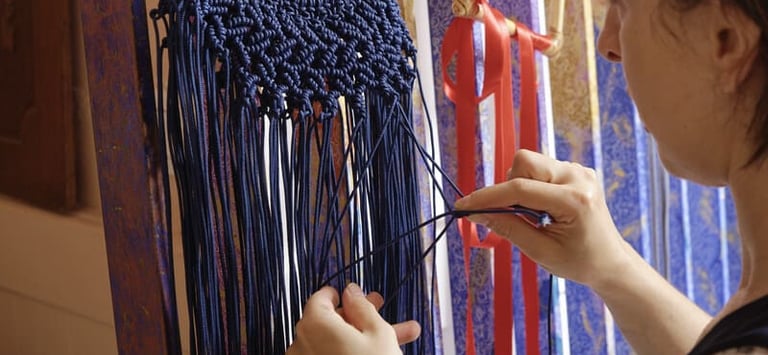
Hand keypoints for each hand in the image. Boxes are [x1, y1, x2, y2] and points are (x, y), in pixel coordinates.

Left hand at [286, 283, 420, 354]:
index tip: (359, 296)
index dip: (341, 294)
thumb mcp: (377, 332)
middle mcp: (302, 345)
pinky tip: (385, 352)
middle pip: (331, 321)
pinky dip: (353, 354)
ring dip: (365, 337)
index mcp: (314, 325)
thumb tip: (351, 290)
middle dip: (360, 315)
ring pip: (337, 344)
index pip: (320, 298)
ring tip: (402, 334)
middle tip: (382, 310)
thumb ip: (362, 306)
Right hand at [455, 149, 633, 289]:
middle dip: (507, 186)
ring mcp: (578, 170)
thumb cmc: (579, 262)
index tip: (464, 206)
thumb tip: (477, 213)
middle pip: (524, 162)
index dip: (487, 197)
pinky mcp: (575, 171)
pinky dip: (530, 186)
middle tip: (508, 214)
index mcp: (574, 200)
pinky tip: (541, 209)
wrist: (610, 261)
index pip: (519, 189)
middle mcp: (578, 177)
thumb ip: (508, 228)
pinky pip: (540, 168)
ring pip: (529, 163)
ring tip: (531, 216)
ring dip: (519, 187)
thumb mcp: (540, 251)